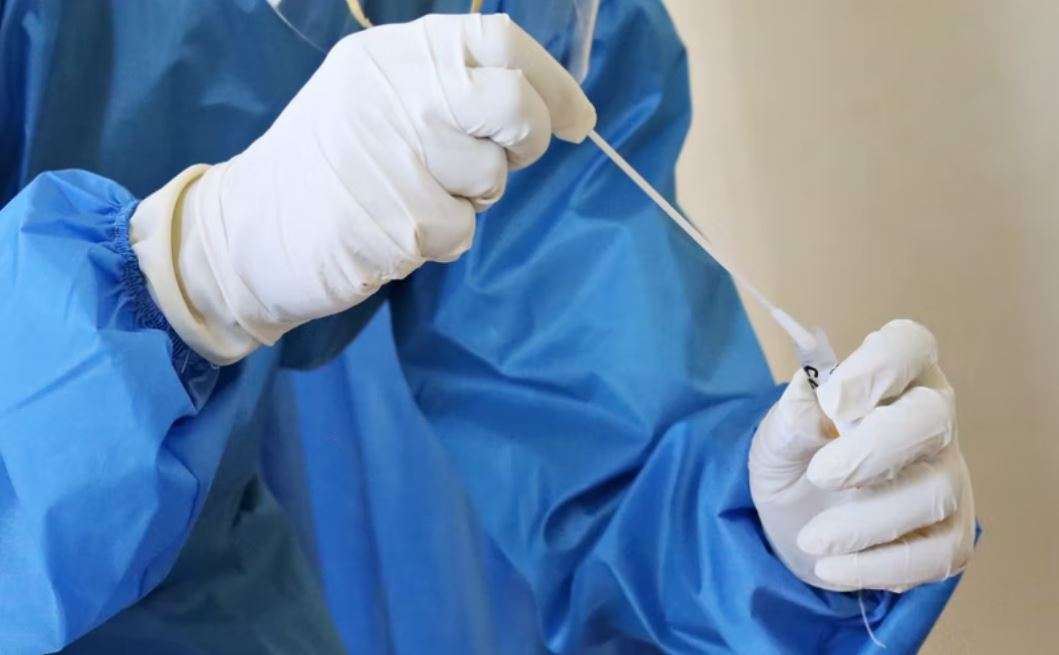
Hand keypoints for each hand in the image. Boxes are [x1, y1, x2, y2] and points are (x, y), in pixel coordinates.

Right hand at [132, 14, 594, 363]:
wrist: (244, 232)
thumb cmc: (325, 165)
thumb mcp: (373, 97)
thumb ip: (444, 87)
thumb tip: (541, 108)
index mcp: (391, 54)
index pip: (500, 41)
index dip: (553, 83)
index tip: (576, 121)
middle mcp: (395, 93)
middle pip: (511, 104)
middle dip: (527, 138)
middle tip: (506, 160)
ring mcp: (394, 156)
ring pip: (490, 178)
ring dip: (469, 198)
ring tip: (413, 196)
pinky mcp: (396, 220)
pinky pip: (460, 231)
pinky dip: (441, 239)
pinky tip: (394, 229)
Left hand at [749, 320, 974, 591]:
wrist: (795, 522)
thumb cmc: (795, 458)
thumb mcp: (774, 436)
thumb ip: (791, 416)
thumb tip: (812, 401)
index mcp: (892, 375)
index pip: (909, 344)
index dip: (880, 365)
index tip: (835, 401)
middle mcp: (931, 418)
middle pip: (932, 417)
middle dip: (873, 449)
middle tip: (820, 476)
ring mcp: (947, 476)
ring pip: (934, 492)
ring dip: (865, 522)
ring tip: (812, 540)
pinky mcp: (950, 533)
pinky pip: (938, 553)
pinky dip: (881, 567)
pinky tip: (833, 568)